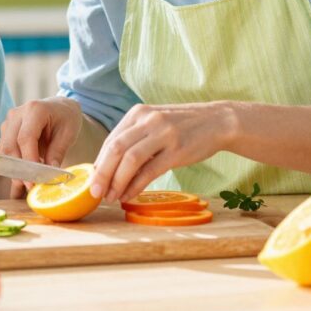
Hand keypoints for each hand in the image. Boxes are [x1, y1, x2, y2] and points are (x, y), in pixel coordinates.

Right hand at [0, 97, 82, 197]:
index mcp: (35, 110)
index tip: (33, 180)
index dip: (28, 161)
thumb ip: (57, 153)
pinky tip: (21, 179)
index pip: (25, 138)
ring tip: (26, 185)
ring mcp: (9, 121)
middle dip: (19, 169)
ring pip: (4, 151)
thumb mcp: (68, 134)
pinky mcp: (5, 130)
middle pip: (10, 146)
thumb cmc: (66, 118)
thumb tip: (49, 174)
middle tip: (30, 186)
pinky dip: (12, 166)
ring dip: (13, 170)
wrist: (60, 107)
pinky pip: (4, 151)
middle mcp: (17, 114)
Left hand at [90, 101, 237, 203]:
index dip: (98, 163)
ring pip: (130, 160)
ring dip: (117, 182)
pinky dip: (136, 185)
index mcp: (138, 113)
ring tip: (111, 197)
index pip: (110, 140)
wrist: (218, 121)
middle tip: (95, 192)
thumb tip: (108, 167)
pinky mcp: (178, 150)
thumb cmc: (183, 126)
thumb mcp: (155, 123)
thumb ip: (134, 139)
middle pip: (116, 149)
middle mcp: (149, 120)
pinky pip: (150, 171)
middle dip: (102, 174)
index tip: (92, 181)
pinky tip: (129, 195)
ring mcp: (164, 134)